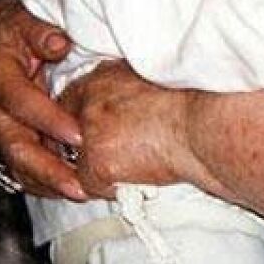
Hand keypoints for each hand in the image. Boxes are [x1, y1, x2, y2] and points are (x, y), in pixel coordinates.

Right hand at [0, 0, 85, 199]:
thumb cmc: (12, 28)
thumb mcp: (25, 19)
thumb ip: (41, 31)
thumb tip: (58, 43)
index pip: (22, 104)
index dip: (49, 121)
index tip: (77, 134)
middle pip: (17, 146)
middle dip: (48, 170)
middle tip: (78, 184)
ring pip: (19, 164)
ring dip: (49, 182)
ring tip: (80, 193)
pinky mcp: (8, 138)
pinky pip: (23, 166)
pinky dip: (45, 181)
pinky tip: (70, 188)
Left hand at [59, 61, 188, 198]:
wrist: (201, 125)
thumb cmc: (187, 101)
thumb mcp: (149, 76)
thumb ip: (123, 82)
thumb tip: (120, 92)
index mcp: (101, 78)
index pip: (68, 100)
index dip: (75, 120)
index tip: (84, 133)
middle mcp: (89, 101)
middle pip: (62, 130)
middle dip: (76, 146)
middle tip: (98, 157)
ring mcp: (90, 133)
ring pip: (72, 159)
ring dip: (90, 167)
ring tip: (120, 168)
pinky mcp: (97, 163)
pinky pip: (87, 184)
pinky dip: (106, 187)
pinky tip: (130, 179)